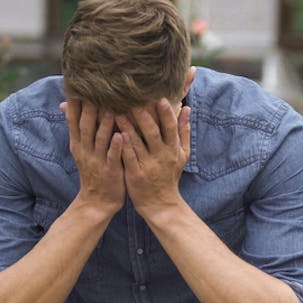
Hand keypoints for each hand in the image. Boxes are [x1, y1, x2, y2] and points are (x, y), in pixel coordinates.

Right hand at [62, 98, 125, 218]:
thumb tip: (66, 106)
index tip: (77, 83)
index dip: (75, 102)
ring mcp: (97, 161)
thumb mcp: (81, 149)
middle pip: (86, 125)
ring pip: (100, 138)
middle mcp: (85, 150)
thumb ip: (78, 128)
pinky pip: (112, 157)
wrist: (97, 202)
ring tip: (112, 106)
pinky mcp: (110, 171)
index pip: (74, 119)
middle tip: (95, 88)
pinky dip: (116, 146)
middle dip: (89, 107)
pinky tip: (121, 135)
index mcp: (78, 143)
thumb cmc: (94, 171)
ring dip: (105, 122)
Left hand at [117, 98, 190, 219]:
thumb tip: (186, 108)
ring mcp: (148, 166)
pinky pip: (128, 157)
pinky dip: (123, 145)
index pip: (171, 128)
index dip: (167, 113)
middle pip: (153, 133)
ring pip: (137, 143)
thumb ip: (183, 131)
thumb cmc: (170, 175)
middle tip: (133, 101)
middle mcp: (162, 157)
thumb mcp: (182, 154)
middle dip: (144, 117)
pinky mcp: (135, 175)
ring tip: (117, 112)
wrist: (161, 204)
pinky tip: (115, 133)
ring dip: (128, 127)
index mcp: (174, 150)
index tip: (160, 98)